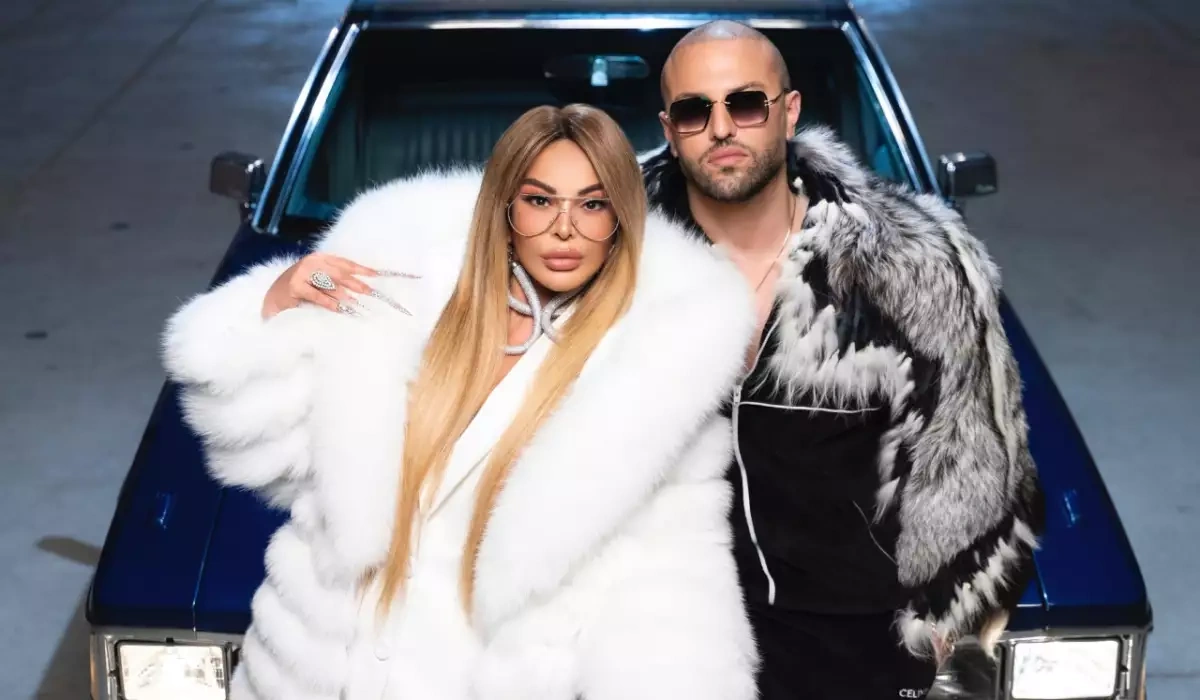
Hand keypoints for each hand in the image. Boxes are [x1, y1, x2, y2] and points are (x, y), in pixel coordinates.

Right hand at [261, 253, 410, 318]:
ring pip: (330, 284)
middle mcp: (312, 262)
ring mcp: (302, 273)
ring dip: (345, 296)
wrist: (272, 298)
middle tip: (371, 293)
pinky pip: (317, 295)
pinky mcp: (295, 286)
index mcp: (320, 258)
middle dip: (357, 284)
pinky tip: (339, 309)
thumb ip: (336, 281)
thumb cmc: (300, 291)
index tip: (378, 276)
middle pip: (340, 273)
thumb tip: (362, 288)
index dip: (362, 270)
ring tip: (357, 305)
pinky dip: (329, 303)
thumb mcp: (319, 282)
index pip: (345, 263)